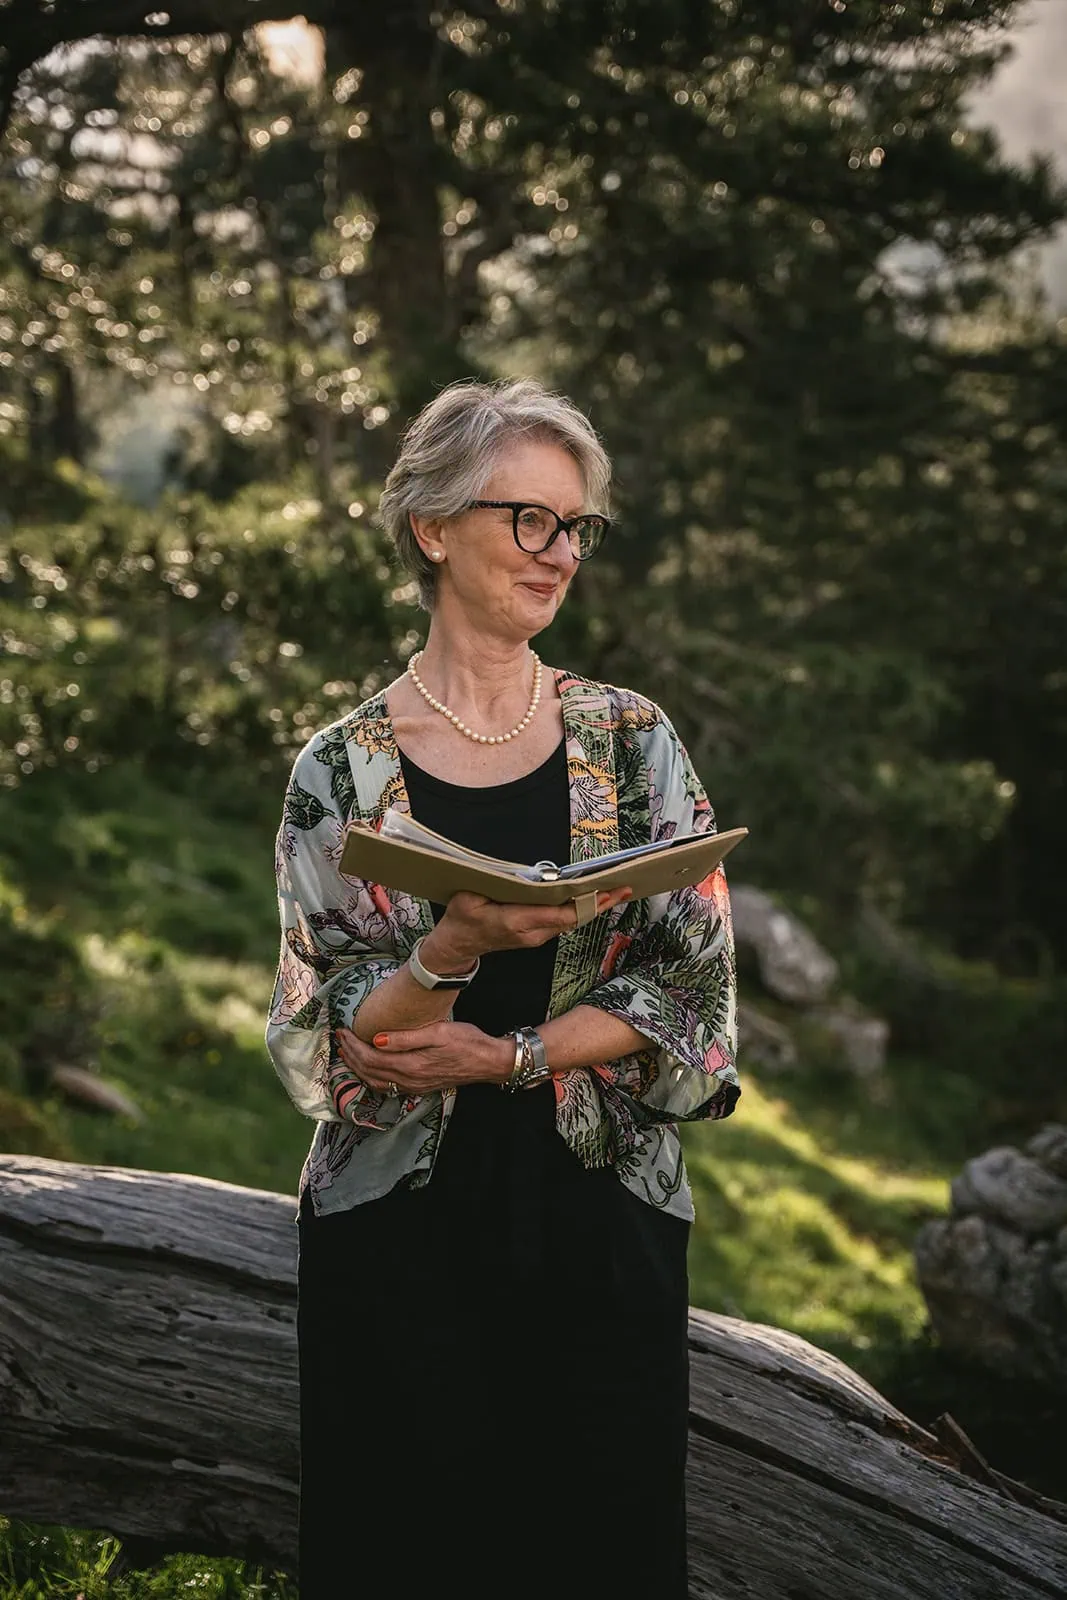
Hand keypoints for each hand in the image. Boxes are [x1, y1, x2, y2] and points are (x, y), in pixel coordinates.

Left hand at [336, 1020, 513, 1095]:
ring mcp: (413, 1087)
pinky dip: (371, 1077)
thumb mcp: (437, 1032)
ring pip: (375, 1082)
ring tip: (346, 1054)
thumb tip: (376, 1039)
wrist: (488, 1062)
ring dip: (357, 1068)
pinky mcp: (419, 1087)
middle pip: (369, 1071)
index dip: (353, 1045)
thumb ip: (405, 1038)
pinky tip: (368, 1068)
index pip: (370, 1057)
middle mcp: (408, 1080)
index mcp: (410, 1065)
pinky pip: (387, 1086)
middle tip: (339, 1039)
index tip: (342, 1030)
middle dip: (350, 1056)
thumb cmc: (466, 1041)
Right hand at [425, 885, 632, 967]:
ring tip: (616, 890)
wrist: (458, 945)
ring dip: (593, 907)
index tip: (604, 892)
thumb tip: (522, 874)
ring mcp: (536, 936)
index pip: (559, 915)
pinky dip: (580, 909)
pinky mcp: (537, 935)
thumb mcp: (469, 897)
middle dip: (599, 904)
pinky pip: (564, 922)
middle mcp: (532, 933)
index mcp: (517, 922)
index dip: (584, 905)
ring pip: (571, 921)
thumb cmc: (462, 918)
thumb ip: (494, 885)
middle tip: (624, 888)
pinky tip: (593, 897)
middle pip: (573, 919)